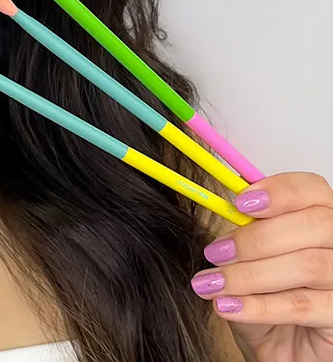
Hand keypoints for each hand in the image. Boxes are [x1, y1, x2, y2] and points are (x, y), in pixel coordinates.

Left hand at [191, 172, 332, 360]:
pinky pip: (302, 306)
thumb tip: (221, 203)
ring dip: (250, 274)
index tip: (240, 203)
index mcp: (320, 216)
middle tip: (217, 252)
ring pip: (308, 266)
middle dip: (257, 238)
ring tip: (213, 283)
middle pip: (314, 225)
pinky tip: (227, 306)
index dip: (279, 191)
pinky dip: (258, 305)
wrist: (279, 345)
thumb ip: (245, 225)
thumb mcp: (249, 253)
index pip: (312, 189)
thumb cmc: (266, 292)